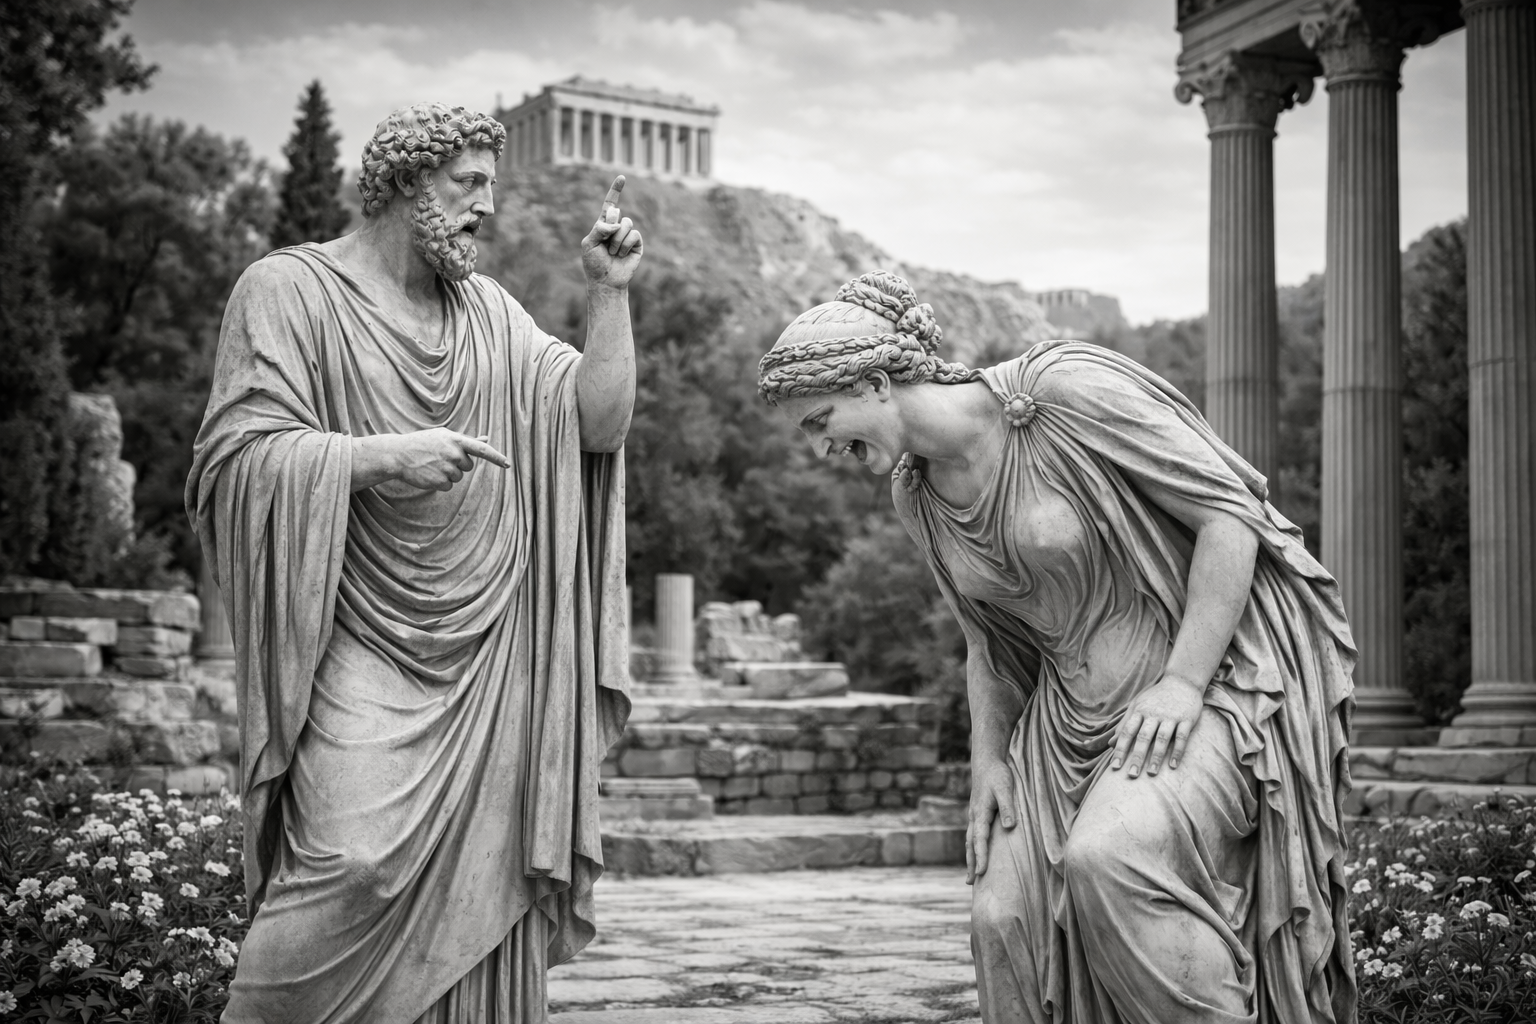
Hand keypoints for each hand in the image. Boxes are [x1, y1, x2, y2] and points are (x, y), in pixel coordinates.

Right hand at [377, 428, 509, 491]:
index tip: (508, 464)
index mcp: (456, 440)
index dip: (496, 457)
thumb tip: (486, 439)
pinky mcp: (440, 481)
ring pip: (458, 477)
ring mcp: (447, 468)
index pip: (482, 449)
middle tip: (440, 457)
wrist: (399, 454)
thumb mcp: (444, 436)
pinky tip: (429, 474)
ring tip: (432, 464)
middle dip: (458, 464)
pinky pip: (449, 486)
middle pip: (468, 466)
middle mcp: (454, 453)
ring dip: (448, 474)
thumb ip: (466, 440)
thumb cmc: (424, 443)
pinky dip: (441, 482)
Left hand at [581, 175, 642, 289]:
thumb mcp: (588, 243)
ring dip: (617, 240)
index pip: (610, 204)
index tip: (622, 177)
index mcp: (603, 224)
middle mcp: (617, 227)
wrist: (606, 281)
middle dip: (609, 226)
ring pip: (627, 224)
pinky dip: (625, 245)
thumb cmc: (594, 263)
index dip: (616, 190)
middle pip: (617, 213)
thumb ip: (599, 228)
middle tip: (605, 244)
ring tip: (613, 253)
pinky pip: (634, 235)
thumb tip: (618, 222)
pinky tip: (621, 255)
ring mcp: (627, 235)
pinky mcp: (637, 244)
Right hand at [966, 757, 1016, 884]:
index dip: (981, 856)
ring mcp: (974, 816)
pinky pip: (973, 836)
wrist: (986, 762)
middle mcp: (974, 817)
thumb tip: (1008, 827)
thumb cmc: (998, 775)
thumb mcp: (1005, 788)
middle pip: (970, 845)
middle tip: (970, 882)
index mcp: (980, 813)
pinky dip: (972, 848)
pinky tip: (976, 855)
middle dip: (971, 863)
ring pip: (970, 841)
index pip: (980, 839)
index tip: (981, 872)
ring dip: (970, 858)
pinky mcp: (977, 814)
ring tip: (971, 876)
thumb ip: (1007, 808)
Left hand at [1110, 674, 1205, 777]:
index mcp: (1140, 711)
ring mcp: (1171, 716)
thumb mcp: (1137, 706)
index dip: (1120, 749)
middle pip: (1143, 737)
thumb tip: (1111, 743)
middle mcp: (1154, 714)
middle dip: (1136, 756)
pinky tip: (1173, 765)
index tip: (1114, 766)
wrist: (1182, 681)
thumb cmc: (1156, 697)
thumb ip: (1125, 724)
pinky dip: (1177, 751)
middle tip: (1131, 775)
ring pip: (1161, 738)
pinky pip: (1181, 737)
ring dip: (1156, 756)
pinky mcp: (1187, 719)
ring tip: (1151, 773)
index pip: (1127, 732)